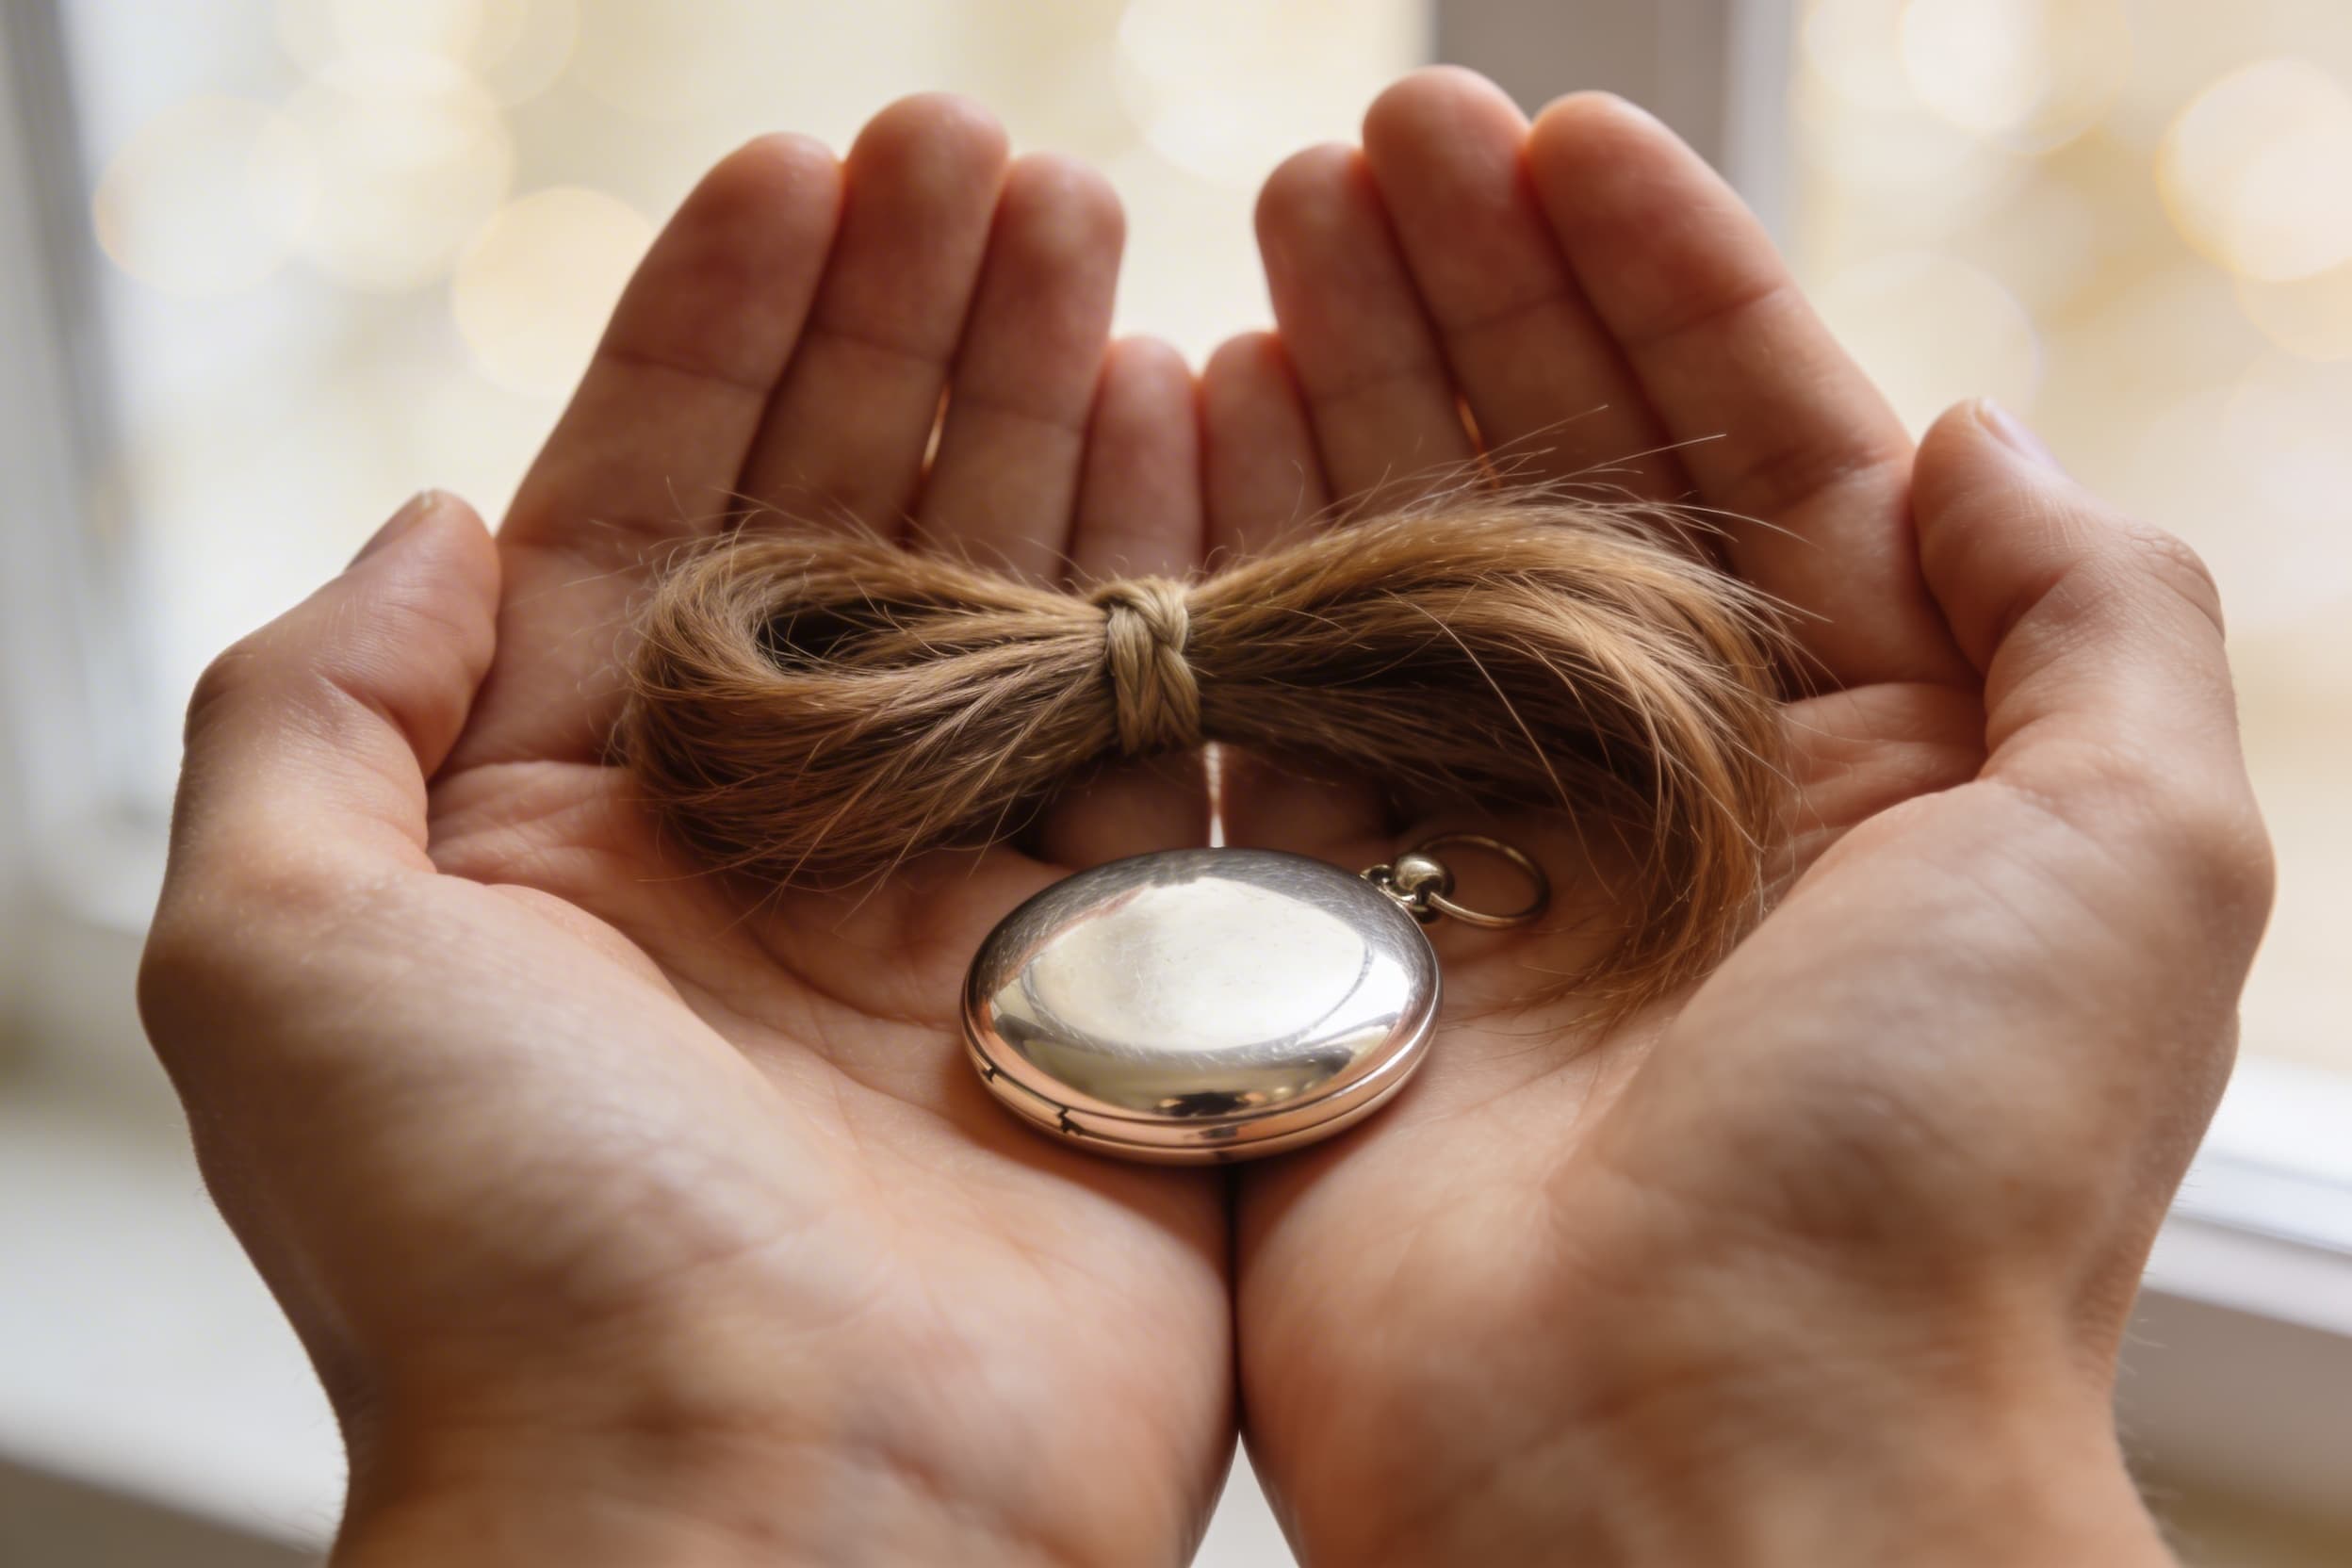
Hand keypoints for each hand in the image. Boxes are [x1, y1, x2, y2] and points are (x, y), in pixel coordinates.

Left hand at [139, 98, 1234, 1567]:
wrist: (768, 1528)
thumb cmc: (499, 1261)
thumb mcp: (278, 952)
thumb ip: (312, 705)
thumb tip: (429, 517)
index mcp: (560, 830)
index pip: (647, 510)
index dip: (718, 329)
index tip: (801, 165)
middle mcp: (760, 854)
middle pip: (847, 525)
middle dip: (905, 328)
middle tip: (984, 148)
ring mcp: (953, 915)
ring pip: (1009, 601)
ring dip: (1045, 407)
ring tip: (1093, 226)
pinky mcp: (1118, 982)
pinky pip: (1157, 735)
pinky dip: (1176, 574)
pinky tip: (1195, 413)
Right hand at [1213, 70, 2270, 1565]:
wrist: (1697, 1477)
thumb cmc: (1936, 1177)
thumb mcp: (2133, 858)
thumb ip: (2091, 618)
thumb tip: (1968, 435)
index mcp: (1881, 764)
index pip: (1767, 451)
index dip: (1666, 283)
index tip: (1556, 140)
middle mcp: (1678, 807)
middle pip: (1567, 486)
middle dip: (1482, 301)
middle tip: (1377, 143)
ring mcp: (1487, 881)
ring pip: (1403, 577)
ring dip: (1346, 395)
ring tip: (1280, 229)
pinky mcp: (1324, 959)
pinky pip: (1262, 722)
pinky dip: (1226, 571)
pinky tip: (1189, 423)